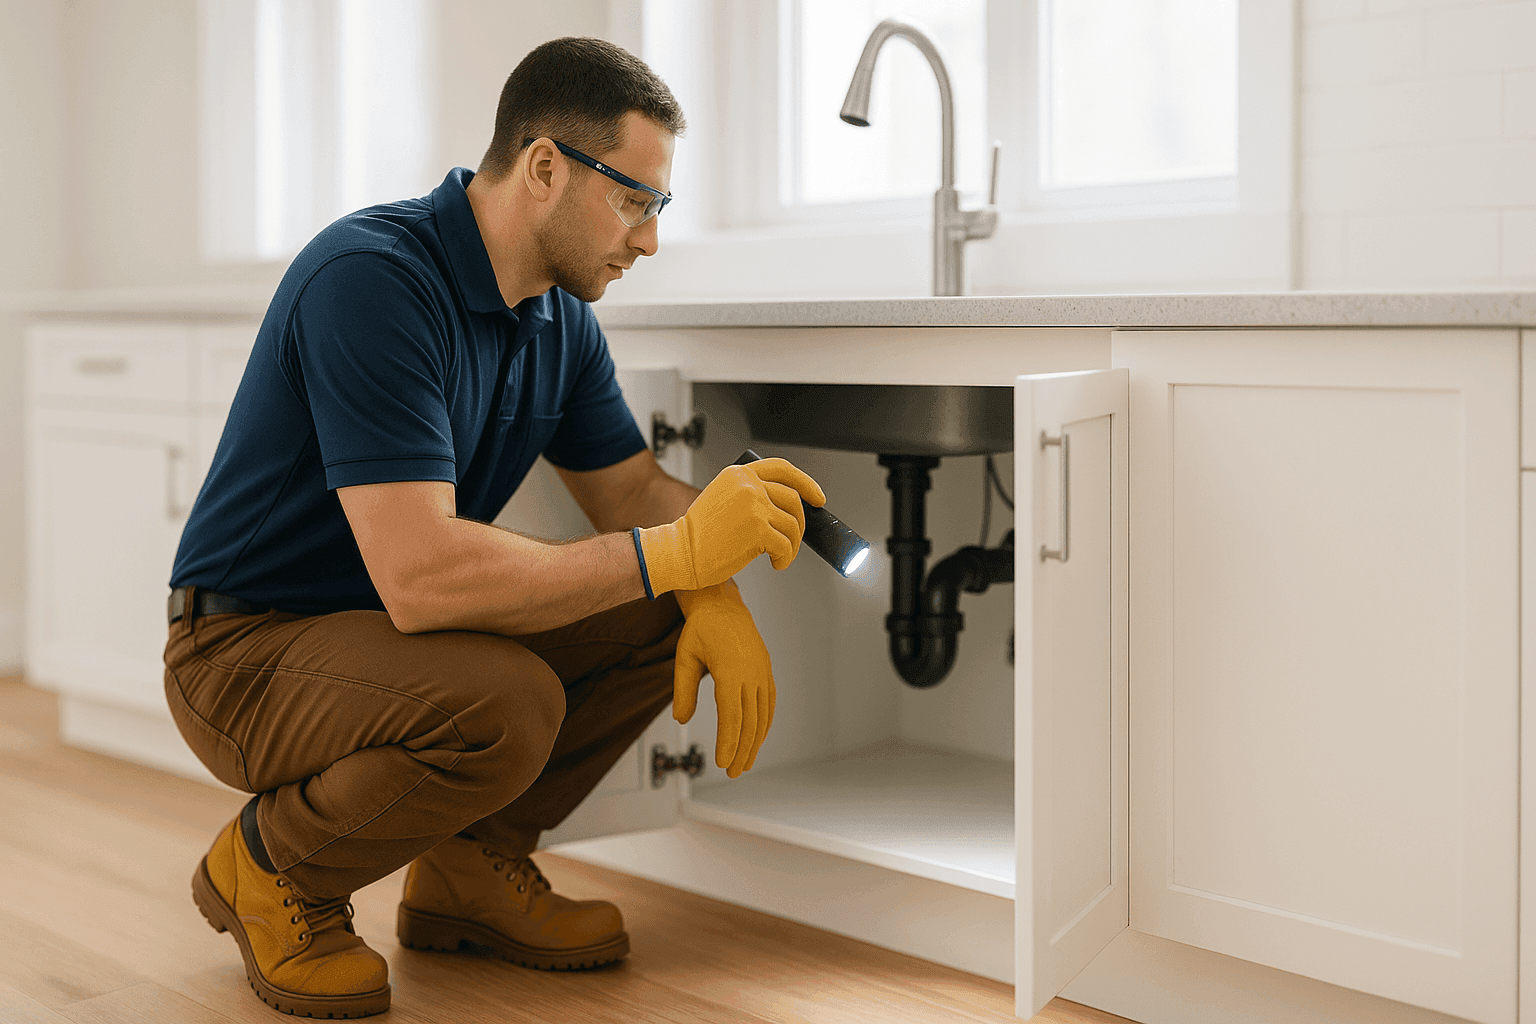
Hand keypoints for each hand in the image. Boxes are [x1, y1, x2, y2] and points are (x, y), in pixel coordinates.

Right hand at [637, 458, 824, 595]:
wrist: (679, 552)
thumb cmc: (697, 534)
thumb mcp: (722, 498)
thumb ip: (749, 494)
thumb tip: (782, 508)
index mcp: (739, 474)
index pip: (783, 469)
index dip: (806, 483)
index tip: (818, 497)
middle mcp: (748, 486)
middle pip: (793, 500)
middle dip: (800, 523)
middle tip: (794, 538)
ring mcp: (754, 506)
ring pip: (793, 525)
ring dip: (791, 545)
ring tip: (779, 556)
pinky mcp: (758, 530)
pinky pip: (786, 545)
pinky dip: (785, 558)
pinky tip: (776, 564)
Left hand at [672, 580, 773, 777]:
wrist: (723, 604)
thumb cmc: (700, 629)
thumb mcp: (684, 658)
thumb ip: (683, 690)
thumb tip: (682, 719)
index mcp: (731, 671)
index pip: (731, 717)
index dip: (728, 742)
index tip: (722, 762)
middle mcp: (752, 674)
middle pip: (750, 722)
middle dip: (742, 750)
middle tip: (732, 773)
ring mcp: (762, 672)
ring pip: (763, 716)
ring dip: (755, 743)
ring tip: (744, 764)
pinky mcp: (766, 671)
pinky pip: (769, 703)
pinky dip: (765, 724)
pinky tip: (758, 738)